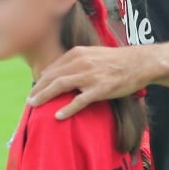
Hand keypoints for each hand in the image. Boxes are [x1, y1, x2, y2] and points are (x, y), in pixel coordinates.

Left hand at [27, 45, 149, 118]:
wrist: (139, 63)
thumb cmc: (117, 61)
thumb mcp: (94, 54)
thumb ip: (77, 61)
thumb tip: (61, 72)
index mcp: (78, 53)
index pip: (53, 67)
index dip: (42, 79)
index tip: (35, 89)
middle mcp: (81, 62)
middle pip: (52, 76)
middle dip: (38, 89)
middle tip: (29, 100)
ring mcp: (90, 76)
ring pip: (60, 86)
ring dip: (44, 96)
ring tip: (35, 106)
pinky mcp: (100, 89)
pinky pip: (79, 101)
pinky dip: (67, 108)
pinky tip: (58, 116)